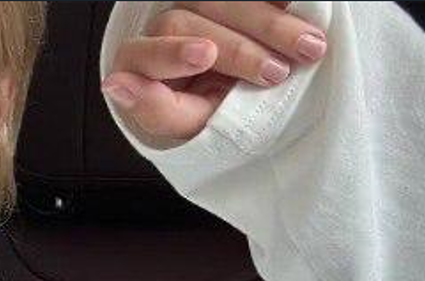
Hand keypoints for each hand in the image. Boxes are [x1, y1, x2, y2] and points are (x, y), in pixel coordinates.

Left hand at [102, 2, 328, 140]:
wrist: (251, 100)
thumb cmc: (213, 114)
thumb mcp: (191, 124)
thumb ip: (157, 110)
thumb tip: (116, 84)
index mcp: (143, 62)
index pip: (143, 52)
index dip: (171, 53)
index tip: (205, 56)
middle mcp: (165, 26)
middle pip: (189, 22)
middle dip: (240, 50)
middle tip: (276, 73)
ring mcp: (199, 3)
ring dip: (270, 23)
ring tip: (308, 49)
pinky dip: (276, 0)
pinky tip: (299, 8)